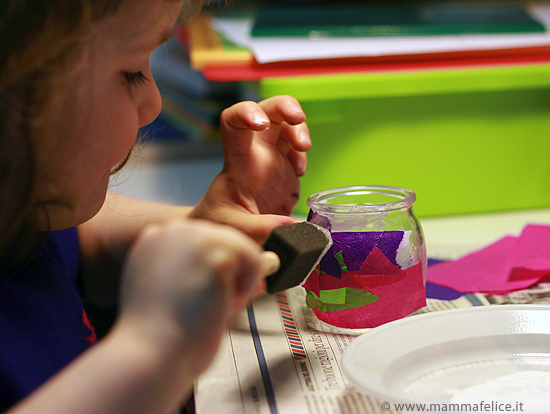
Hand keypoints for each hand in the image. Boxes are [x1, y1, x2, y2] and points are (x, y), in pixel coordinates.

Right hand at [117, 219, 278, 373]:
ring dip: (236, 283)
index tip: (194, 297)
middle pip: (228, 244)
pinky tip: (218, 303)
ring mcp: (193, 235)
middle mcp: (172, 230)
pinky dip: (246, 290)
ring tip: (206, 305)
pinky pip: (257, 262)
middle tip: (199, 306)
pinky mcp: (215, 249)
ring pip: (244, 251)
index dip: (209, 274)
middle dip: (226, 278)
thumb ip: (217, 268)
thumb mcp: (184, 289)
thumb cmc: (163, 333)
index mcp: (155, 239)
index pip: (205, 245)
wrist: (150, 355)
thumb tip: (271, 260)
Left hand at [190, 96, 310, 242]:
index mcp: (238, 162)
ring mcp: (271, 160)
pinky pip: (297, 148)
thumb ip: (260, 228)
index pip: (233, 122)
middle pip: (267, 111)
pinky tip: (299, 170)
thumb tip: (291, 227)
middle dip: (284, 106)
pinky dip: (303, 153)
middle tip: (297, 118)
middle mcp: (255, 154)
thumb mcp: (234, 229)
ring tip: (303, 147)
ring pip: (286, 125)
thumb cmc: (220, 223)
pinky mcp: (284, 171)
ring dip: (299, 129)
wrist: (226, 230)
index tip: (260, 123)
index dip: (246, 113)